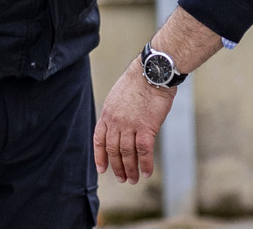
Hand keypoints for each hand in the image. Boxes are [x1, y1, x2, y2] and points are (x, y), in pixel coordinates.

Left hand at [94, 56, 174, 182]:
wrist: (153, 72)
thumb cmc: (140, 80)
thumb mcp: (119, 95)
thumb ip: (117, 112)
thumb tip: (122, 127)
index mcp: (107, 113)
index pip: (99, 140)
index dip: (100, 156)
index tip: (103, 169)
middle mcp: (116, 122)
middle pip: (113, 150)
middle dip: (117, 167)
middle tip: (122, 178)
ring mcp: (130, 126)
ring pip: (127, 154)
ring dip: (130, 169)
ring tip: (133, 179)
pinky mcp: (146, 128)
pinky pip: (144, 152)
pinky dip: (145, 165)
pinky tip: (146, 172)